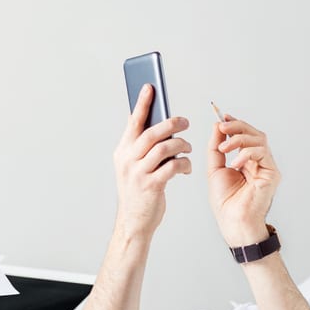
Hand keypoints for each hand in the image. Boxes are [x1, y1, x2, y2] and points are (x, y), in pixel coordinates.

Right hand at [113, 84, 191, 238]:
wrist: (133, 222)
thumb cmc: (138, 192)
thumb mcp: (132, 166)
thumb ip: (140, 147)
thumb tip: (155, 122)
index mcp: (122, 152)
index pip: (133, 122)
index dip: (142, 103)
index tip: (150, 87)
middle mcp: (127, 160)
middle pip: (151, 133)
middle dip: (171, 123)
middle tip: (185, 121)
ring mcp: (138, 173)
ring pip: (164, 148)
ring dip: (181, 145)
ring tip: (187, 147)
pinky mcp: (151, 186)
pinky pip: (172, 167)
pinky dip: (183, 164)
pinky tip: (186, 167)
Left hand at [207, 116, 280, 245]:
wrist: (233, 221)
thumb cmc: (226, 203)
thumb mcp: (215, 169)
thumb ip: (216, 148)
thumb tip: (217, 127)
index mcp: (246, 161)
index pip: (244, 136)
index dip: (235, 124)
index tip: (222, 118)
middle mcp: (259, 162)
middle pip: (254, 134)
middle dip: (237, 126)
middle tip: (223, 126)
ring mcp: (267, 167)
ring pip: (259, 139)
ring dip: (239, 139)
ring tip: (224, 148)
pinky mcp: (272, 173)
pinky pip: (262, 152)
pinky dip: (246, 153)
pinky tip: (236, 163)